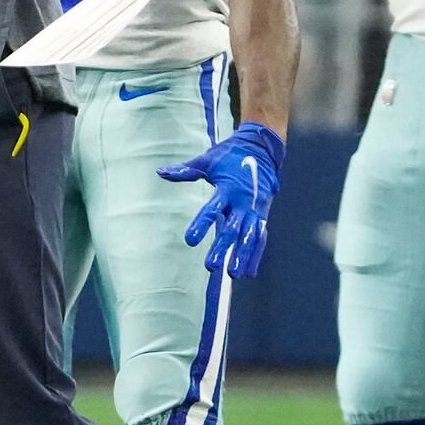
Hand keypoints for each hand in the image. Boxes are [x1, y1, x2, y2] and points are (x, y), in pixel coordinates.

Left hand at [159, 121, 283, 276]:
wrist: (262, 150)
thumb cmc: (230, 156)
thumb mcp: (208, 160)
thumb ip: (186, 170)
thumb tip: (161, 172)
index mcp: (228, 189)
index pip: (212, 209)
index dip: (201, 225)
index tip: (190, 240)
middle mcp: (244, 202)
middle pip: (232, 228)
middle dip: (222, 247)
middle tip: (210, 266)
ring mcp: (255, 210)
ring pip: (249, 236)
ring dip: (242, 255)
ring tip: (233, 274)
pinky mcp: (263, 216)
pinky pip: (260, 237)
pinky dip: (256, 255)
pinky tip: (249, 273)